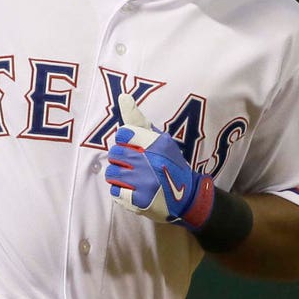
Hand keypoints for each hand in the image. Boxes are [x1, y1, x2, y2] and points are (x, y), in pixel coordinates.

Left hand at [105, 94, 214, 231]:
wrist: (187, 197)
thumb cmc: (169, 163)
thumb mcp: (160, 139)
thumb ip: (138, 120)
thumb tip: (122, 96)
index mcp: (157, 143)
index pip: (122, 133)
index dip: (126, 141)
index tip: (136, 148)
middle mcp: (151, 162)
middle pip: (114, 153)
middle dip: (121, 159)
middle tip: (136, 165)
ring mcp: (145, 183)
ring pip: (111, 173)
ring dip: (119, 176)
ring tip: (134, 179)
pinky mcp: (139, 202)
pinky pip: (114, 192)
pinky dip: (122, 193)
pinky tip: (135, 192)